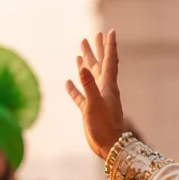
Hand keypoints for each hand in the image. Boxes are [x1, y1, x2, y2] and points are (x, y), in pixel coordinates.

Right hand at [65, 30, 126, 159]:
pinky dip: (75, 88)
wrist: (110, 147)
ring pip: (90, 78)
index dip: (110, 46)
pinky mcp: (89, 110)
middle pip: (100, 65)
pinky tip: (68, 82)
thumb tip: (82, 67)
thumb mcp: (95, 104)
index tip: (110, 31)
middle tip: (92, 36)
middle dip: (96, 51)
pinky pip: (80, 95)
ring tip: (80, 53)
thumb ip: (88, 86)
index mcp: (108, 86)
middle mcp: (104, 90)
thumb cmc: (105, 126)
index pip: (110, 61)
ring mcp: (96, 99)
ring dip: (85, 65)